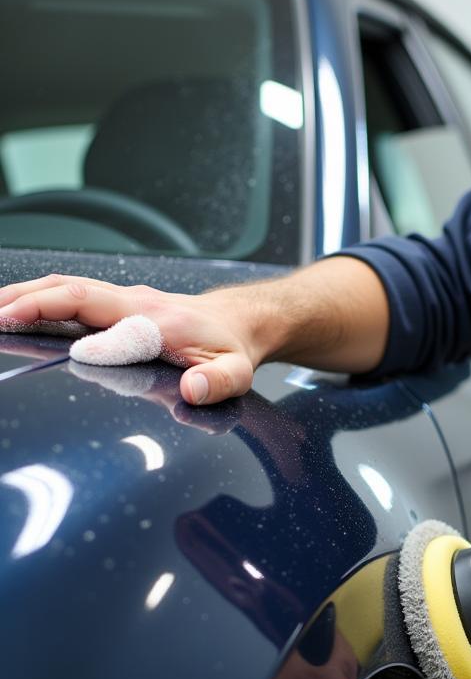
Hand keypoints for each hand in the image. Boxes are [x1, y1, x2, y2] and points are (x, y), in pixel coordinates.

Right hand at [0, 273, 261, 404]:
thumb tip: (193, 391)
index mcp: (159, 321)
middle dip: (29, 302)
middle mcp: (136, 303)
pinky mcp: (117, 302)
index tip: (48, 342)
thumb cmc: (232, 348)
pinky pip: (72, 293)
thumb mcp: (237, 372)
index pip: (109, 323)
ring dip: (26, 296)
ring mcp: (124, 299)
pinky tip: (15, 311)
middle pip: (74, 292)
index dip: (79, 334)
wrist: (239, 322)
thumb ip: (219, 383)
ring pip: (67, 287)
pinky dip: (39, 298)